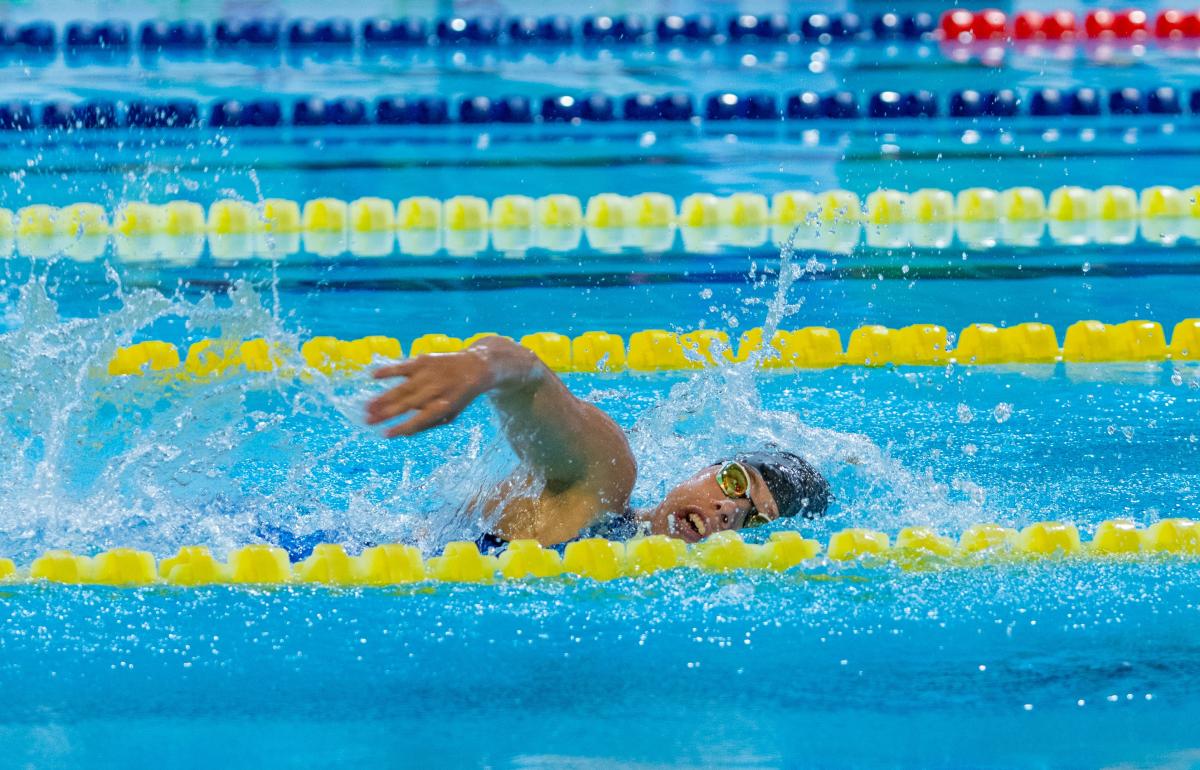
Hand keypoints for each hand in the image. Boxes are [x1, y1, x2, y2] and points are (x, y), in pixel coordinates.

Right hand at [365, 351, 491, 437]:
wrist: (476, 366)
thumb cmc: (458, 396)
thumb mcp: (451, 414)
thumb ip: (430, 423)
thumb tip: (404, 433)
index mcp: (444, 405)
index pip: (420, 419)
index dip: (403, 427)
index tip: (386, 435)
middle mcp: (436, 389)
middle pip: (407, 404)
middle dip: (386, 414)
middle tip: (368, 421)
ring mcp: (429, 374)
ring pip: (402, 388)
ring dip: (383, 398)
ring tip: (367, 407)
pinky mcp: (424, 360)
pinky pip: (402, 366)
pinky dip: (388, 371)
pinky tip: (373, 376)